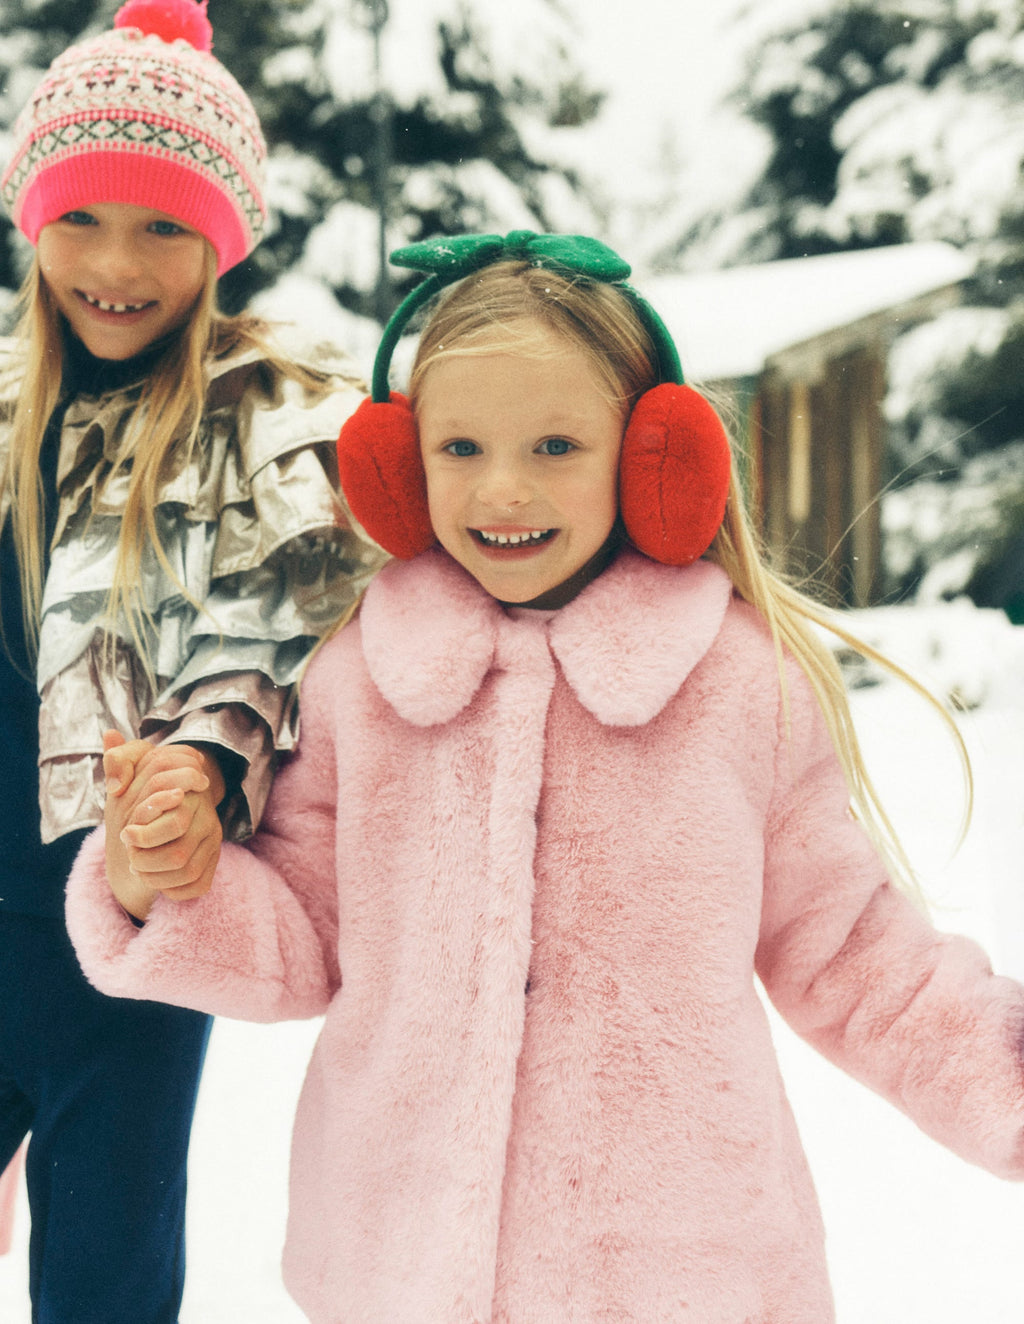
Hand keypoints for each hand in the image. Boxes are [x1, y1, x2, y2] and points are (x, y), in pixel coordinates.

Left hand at [103, 731, 225, 919]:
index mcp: (192, 796)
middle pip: (178, 852)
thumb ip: (121, 757)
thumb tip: (112, 754)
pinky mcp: (212, 867)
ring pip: (187, 873)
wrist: (171, 807)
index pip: (174, 819)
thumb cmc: (146, 786)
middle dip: (145, 859)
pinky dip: (172, 890)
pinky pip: (196, 887)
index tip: (125, 832)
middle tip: (129, 852)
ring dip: (154, 877)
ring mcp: (212, 845)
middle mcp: (208, 820)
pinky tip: (156, 880)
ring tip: (137, 867)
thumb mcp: (133, 764)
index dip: (144, 833)